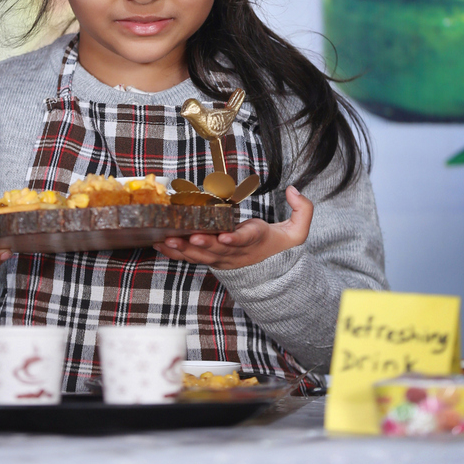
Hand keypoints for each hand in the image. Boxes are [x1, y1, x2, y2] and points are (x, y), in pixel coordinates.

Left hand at [154, 186, 312, 269]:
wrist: (270, 274)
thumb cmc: (279, 247)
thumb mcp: (298, 232)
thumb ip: (303, 210)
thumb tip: (293, 189)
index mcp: (256, 240)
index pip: (246, 240)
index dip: (235, 239)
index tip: (225, 237)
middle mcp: (236, 252)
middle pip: (217, 249)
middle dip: (202, 243)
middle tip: (189, 236)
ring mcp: (222, 258)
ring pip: (200, 255)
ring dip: (184, 248)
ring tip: (168, 239)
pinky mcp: (211, 259)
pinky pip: (190, 258)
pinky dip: (175, 252)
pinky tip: (160, 244)